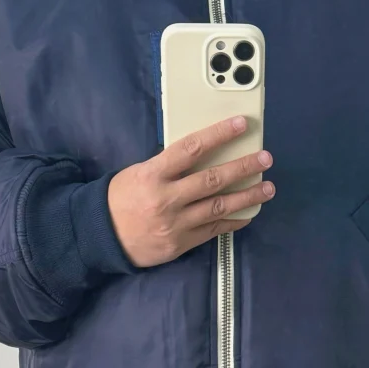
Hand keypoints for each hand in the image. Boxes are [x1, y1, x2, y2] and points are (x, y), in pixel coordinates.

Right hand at [107, 114, 274, 267]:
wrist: (101, 238)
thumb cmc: (120, 199)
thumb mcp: (138, 172)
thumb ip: (169, 165)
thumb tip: (202, 154)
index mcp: (154, 174)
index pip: (191, 148)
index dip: (219, 134)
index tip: (241, 124)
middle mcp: (167, 199)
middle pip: (212, 179)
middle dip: (243, 168)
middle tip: (265, 159)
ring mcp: (176, 224)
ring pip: (219, 207)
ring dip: (247, 197)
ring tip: (267, 188)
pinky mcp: (181, 243)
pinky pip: (213, 230)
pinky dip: (233, 221)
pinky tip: (248, 214)